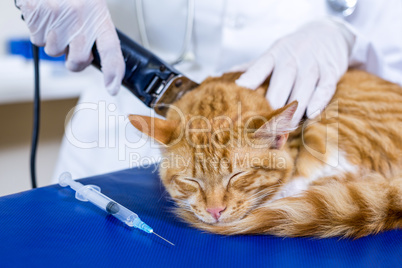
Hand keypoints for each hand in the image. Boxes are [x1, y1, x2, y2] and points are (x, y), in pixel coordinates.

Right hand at [16, 0, 124, 94]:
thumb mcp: (93, 7)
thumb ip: (95, 30)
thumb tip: (95, 57)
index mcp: (98, 15)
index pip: (111, 49)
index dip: (113, 72)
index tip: (113, 88)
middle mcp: (78, 18)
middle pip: (77, 61)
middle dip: (74, 60)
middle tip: (73, 44)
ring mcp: (56, 18)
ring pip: (54, 51)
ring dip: (55, 42)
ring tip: (58, 20)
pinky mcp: (36, 15)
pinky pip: (37, 39)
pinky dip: (40, 32)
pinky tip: (46, 17)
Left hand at [236, 18, 354, 124]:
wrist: (328, 33)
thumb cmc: (294, 50)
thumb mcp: (273, 53)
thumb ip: (252, 68)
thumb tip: (223, 77)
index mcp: (274, 55)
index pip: (258, 69)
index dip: (248, 82)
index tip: (238, 94)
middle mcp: (291, 59)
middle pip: (279, 87)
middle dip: (272, 109)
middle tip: (264, 128)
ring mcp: (311, 65)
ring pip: (301, 92)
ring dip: (293, 113)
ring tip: (285, 130)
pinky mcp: (330, 70)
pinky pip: (324, 88)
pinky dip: (318, 102)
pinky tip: (311, 114)